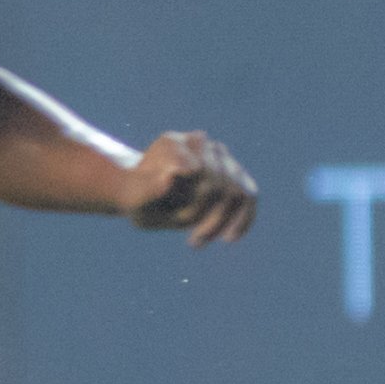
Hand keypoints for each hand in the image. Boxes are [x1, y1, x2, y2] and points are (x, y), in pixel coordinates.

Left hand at [118, 130, 258, 244]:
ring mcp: (219, 154)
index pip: (198, 173)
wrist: (144, 192)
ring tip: (204, 240)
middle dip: (209, 218)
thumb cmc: (139, 198)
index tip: (179, 222)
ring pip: (237, 192)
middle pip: (219, 185)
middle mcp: (199, 142)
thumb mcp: (136, 198)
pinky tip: (230, 238)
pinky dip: (243, 219)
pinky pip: (249, 195)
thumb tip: (173, 174)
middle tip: (194, 241)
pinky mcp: (234, 171)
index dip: (196, 206)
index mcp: (171, 143)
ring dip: (222, 222)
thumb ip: (150, 188)